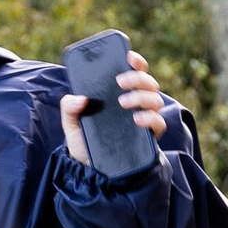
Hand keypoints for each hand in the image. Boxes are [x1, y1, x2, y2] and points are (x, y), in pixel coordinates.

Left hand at [60, 46, 164, 166]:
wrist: (90, 170)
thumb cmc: (84, 142)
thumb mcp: (71, 123)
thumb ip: (69, 107)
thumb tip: (80, 98)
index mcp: (119, 94)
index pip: (135, 71)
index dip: (136, 61)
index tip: (128, 56)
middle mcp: (135, 103)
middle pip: (148, 82)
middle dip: (137, 77)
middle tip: (120, 82)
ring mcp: (144, 119)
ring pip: (155, 99)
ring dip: (141, 96)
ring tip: (123, 103)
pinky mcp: (149, 137)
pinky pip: (158, 123)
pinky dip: (150, 118)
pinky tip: (136, 119)